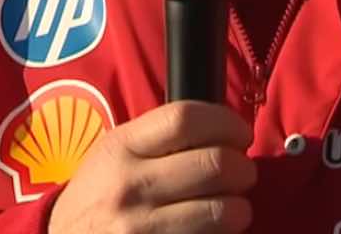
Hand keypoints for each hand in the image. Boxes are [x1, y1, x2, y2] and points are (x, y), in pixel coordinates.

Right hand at [48, 101, 256, 233]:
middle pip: (214, 163)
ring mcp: (142, 227)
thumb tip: (220, 128)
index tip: (238, 133)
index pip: (185, 119)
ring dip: (239, 207)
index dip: (226, 122)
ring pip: (223, 210)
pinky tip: (214, 229)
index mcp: (122, 146)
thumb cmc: (98, 192)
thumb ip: (157, 137)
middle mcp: (131, 185)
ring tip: (232, 204)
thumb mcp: (113, 152)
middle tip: (241, 172)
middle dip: (243, 168)